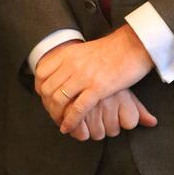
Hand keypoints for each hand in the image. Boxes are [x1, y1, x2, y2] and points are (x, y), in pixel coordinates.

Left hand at [35, 26, 153, 134]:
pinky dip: (70, 121)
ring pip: (59, 100)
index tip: (45, 97)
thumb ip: (71, 60)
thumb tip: (62, 72)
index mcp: (68, 54)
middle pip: (47, 89)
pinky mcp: (98, 88)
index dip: (40, 88)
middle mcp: (72, 64)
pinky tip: (69, 128)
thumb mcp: (84, 50)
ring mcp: (84, 76)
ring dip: (57, 116)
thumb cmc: (112, 49)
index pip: (41, 73)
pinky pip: (78, 109)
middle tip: (53, 114)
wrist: (133, 46)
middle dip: (47, 105)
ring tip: (60, 123)